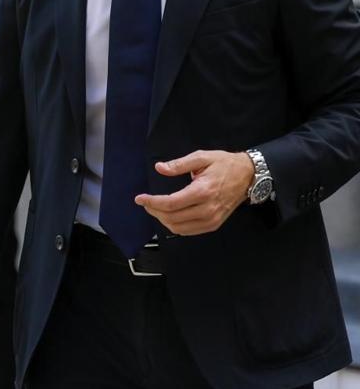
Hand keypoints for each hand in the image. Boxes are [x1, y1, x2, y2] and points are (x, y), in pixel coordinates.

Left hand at [135, 150, 254, 234]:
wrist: (249, 177)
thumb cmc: (224, 165)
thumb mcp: (201, 157)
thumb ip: (179, 164)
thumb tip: (160, 168)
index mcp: (202, 191)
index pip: (171, 203)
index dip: (152, 202)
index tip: (139, 198)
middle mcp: (207, 209)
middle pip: (172, 218)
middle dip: (154, 211)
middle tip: (146, 202)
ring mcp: (212, 219)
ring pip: (179, 228)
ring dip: (163, 220)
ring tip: (155, 209)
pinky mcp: (214, 225)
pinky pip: (189, 231)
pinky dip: (175, 226)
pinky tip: (169, 216)